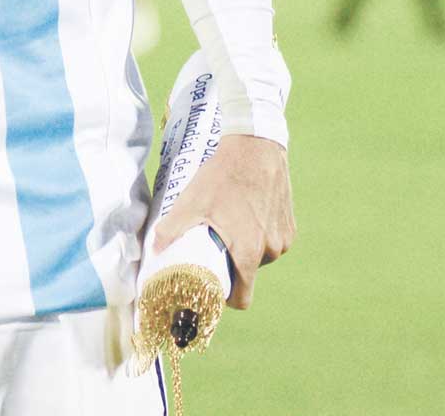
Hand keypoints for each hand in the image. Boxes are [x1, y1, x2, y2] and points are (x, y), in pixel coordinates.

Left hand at [150, 133, 292, 309]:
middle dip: (231, 265)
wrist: (255, 146)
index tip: (213, 284)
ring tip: (229, 224)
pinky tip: (246, 214)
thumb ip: (171, 229)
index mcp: (249, 253)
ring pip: (261, 256)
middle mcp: (271, 250)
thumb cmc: (222, 176)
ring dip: (246, 248)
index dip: (226, 296)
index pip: (243, 298)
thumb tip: (154, 249)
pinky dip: (260, 234)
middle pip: (248, 274)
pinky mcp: (290, 225)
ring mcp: (283, 238)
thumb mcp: (191, 202)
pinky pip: (272, 240)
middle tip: (214, 244)